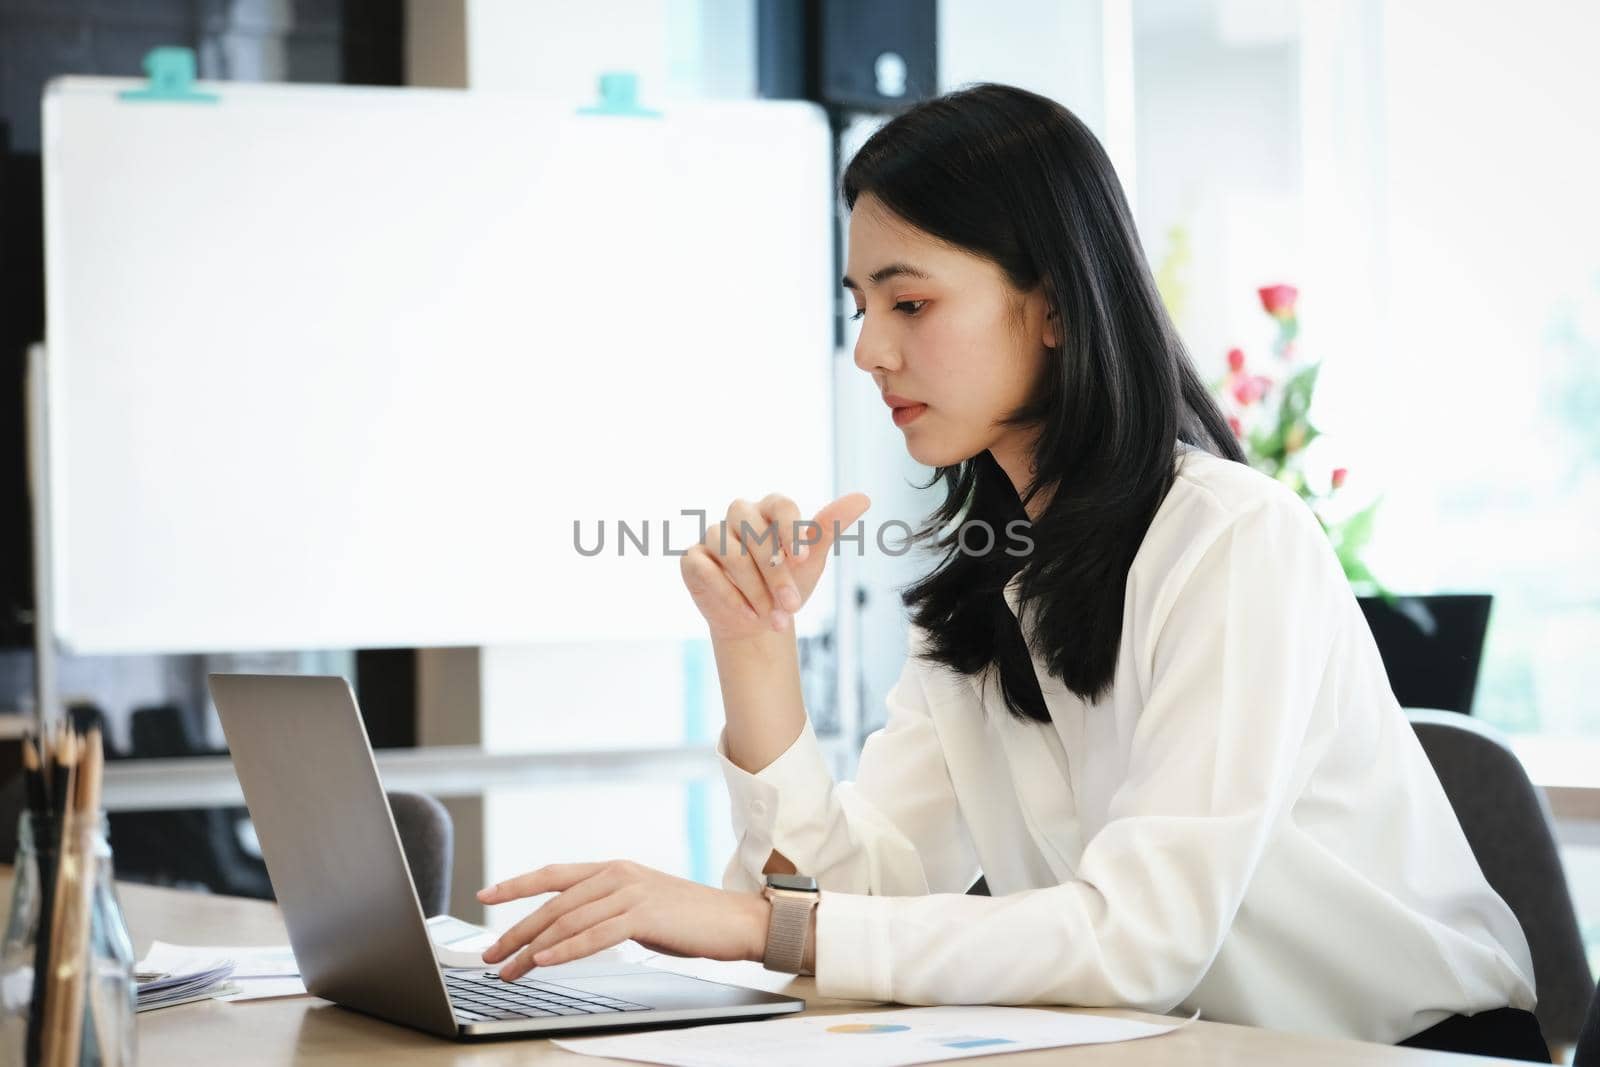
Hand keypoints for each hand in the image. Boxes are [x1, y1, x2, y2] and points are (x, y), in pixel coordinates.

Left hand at [477, 860, 769, 981]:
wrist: (734, 920)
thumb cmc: (689, 919)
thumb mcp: (639, 905)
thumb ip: (605, 909)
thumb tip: (567, 930)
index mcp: (613, 869)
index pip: (553, 874)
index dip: (516, 884)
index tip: (485, 894)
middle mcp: (617, 874)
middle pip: (553, 903)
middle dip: (516, 931)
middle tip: (491, 955)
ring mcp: (630, 892)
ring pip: (568, 922)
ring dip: (533, 949)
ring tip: (510, 969)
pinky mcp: (643, 915)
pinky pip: (594, 935)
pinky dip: (565, 950)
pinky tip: (544, 961)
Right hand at [680, 491, 871, 640]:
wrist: (759, 621)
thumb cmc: (786, 583)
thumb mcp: (810, 559)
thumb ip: (831, 527)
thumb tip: (863, 498)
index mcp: (768, 509)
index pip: (779, 504)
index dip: (790, 529)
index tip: (803, 558)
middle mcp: (737, 516)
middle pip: (750, 529)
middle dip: (774, 570)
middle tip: (794, 604)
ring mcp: (711, 536)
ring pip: (729, 552)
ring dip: (755, 589)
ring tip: (776, 617)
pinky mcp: (693, 559)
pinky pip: (706, 570)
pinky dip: (729, 595)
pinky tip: (749, 614)